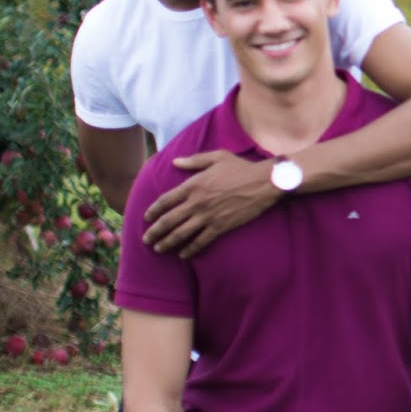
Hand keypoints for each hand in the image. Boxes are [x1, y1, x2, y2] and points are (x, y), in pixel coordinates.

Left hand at [145, 151, 279, 257]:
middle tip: (146, 239)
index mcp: (193, 185)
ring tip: (159, 249)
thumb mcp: (217, 157)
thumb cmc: (241, 168)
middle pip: (168, 220)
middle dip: (154, 232)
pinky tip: (183, 254)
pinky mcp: (220, 226)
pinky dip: (190, 249)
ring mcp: (207, 216)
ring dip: (167, 243)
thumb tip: (175, 162)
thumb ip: (194, 160)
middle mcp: (196, 203)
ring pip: (181, 234)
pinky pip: (200, 241)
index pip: (165, 200)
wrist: (263, 182)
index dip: (153, 210)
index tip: (147, 217)